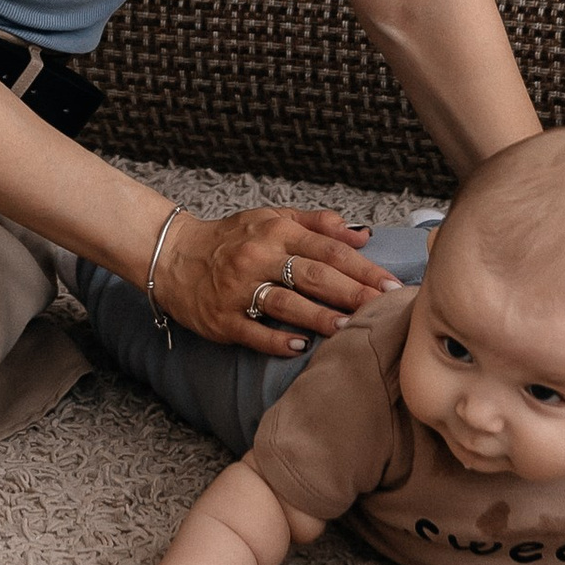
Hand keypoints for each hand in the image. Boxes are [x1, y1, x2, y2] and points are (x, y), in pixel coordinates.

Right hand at [151, 204, 384, 356]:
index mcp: (276, 233)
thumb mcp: (272, 219)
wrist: (173, 255)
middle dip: (352, 292)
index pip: (328, 250)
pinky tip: (301, 346)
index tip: (391, 284)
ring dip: (319, 316)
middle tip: (384, 307)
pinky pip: (252, 331)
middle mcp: (258, 258)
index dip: (362, 267)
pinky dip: (276, 339)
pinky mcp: (221, 318)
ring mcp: (238, 290)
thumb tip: (362, 234)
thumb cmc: (232, 238)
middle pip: (312, 275)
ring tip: (350, 327)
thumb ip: (318, 224)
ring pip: (284, 303)